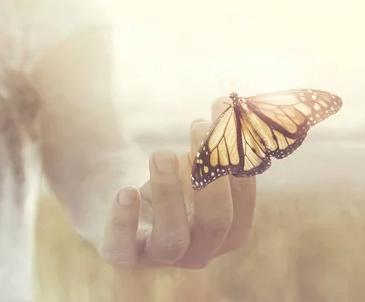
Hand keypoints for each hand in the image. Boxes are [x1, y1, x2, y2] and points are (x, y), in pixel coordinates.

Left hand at [101, 97, 256, 268]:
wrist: (124, 204)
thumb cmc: (172, 182)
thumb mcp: (195, 165)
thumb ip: (214, 146)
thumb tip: (227, 107)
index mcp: (226, 230)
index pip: (242, 202)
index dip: (238, 159)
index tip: (225, 116)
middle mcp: (199, 251)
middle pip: (215, 223)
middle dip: (210, 175)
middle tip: (198, 128)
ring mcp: (160, 257)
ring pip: (172, 238)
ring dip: (169, 192)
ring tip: (161, 154)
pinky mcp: (122, 254)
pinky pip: (123, 248)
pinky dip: (125, 220)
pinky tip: (127, 191)